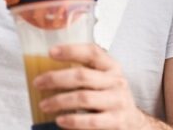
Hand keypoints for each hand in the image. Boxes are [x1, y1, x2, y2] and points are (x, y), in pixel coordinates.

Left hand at [33, 44, 148, 128]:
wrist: (135, 123)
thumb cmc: (108, 96)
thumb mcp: (101, 79)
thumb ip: (82, 71)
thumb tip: (44, 69)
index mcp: (111, 66)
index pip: (92, 52)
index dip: (71, 50)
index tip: (50, 52)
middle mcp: (117, 82)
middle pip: (82, 76)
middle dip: (56, 79)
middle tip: (38, 83)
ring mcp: (118, 102)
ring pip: (83, 98)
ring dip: (59, 101)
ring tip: (44, 105)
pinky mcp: (117, 122)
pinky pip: (92, 120)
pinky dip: (73, 121)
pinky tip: (60, 120)